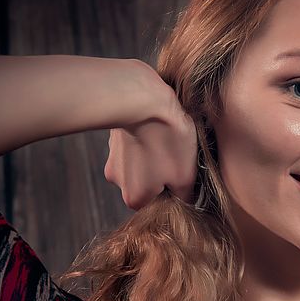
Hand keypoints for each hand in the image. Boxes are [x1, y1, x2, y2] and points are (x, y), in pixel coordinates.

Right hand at [103, 77, 199, 209]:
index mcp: (135, 197)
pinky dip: (147, 139)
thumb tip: (186, 201)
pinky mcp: (114, 137)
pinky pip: (135, 145)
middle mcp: (118, 182)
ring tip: (168, 138)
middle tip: (178, 154)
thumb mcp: (186, 175)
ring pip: (142, 163)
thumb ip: (185, 196)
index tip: (184, 173)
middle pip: (149, 184)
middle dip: (164, 172)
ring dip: (155, 155)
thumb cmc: (167, 138)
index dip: (174, 190)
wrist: (142, 98)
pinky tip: (157, 128)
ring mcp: (113, 158)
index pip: (159, 203)